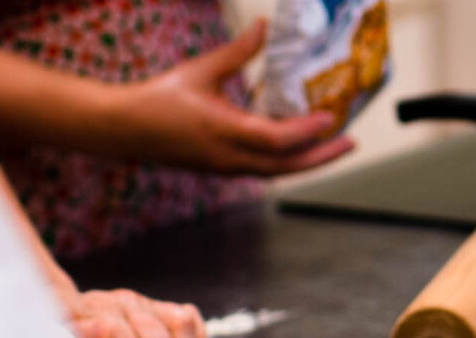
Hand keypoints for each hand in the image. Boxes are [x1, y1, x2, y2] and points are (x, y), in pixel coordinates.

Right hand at [108, 20, 355, 175]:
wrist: (125, 131)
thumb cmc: (160, 98)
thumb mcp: (200, 71)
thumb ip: (237, 53)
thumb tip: (264, 27)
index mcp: (223, 131)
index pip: (275, 139)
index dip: (306, 131)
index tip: (330, 118)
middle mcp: (229, 157)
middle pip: (286, 167)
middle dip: (322, 157)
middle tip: (350, 142)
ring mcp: (228, 168)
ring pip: (278, 172)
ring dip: (309, 161)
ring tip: (333, 145)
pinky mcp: (225, 169)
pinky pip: (265, 169)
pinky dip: (288, 159)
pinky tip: (300, 145)